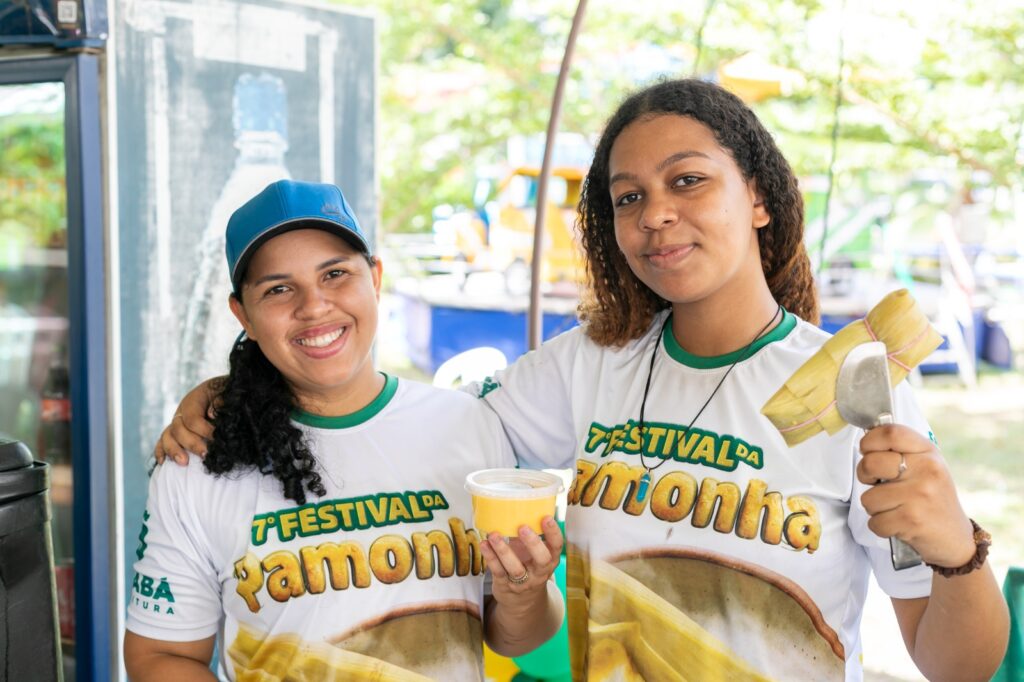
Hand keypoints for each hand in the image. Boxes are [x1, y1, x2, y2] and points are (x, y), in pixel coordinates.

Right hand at [152, 378, 221, 464]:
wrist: (226, 394)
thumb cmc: (228, 394)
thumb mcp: (227, 392)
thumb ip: (221, 401)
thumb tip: (211, 415)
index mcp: (194, 399)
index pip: (192, 418)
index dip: (204, 431)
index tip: (217, 439)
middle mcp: (182, 411)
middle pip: (178, 429)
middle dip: (191, 443)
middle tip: (205, 454)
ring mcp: (177, 422)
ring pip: (167, 436)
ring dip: (174, 450)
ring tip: (184, 462)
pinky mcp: (176, 432)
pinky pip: (163, 441)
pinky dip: (161, 451)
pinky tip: (163, 463)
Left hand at [481, 517, 562, 610]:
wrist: (522, 601)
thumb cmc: (528, 566)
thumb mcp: (535, 554)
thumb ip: (529, 536)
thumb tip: (517, 507)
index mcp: (550, 560)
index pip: (557, 546)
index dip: (553, 532)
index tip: (546, 517)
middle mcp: (539, 572)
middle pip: (541, 559)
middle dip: (533, 543)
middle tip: (523, 527)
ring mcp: (523, 581)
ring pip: (515, 568)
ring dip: (504, 550)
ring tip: (494, 535)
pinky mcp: (505, 586)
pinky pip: (498, 572)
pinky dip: (490, 557)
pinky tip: (484, 544)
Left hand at [857, 424, 975, 568]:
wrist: (955, 538)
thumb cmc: (932, 499)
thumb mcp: (925, 467)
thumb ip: (900, 452)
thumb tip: (865, 443)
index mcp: (927, 452)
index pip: (890, 433)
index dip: (869, 441)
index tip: (866, 451)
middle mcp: (926, 469)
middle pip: (870, 463)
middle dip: (864, 476)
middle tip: (878, 484)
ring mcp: (919, 495)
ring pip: (868, 498)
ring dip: (875, 508)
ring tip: (895, 508)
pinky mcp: (912, 519)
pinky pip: (874, 521)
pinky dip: (881, 527)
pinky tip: (898, 524)